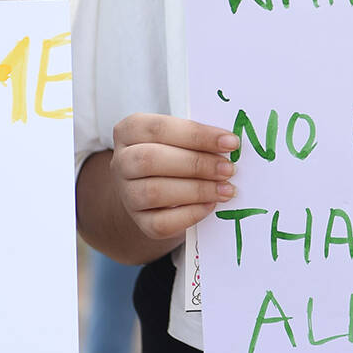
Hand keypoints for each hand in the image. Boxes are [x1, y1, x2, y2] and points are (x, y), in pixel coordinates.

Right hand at [111, 112, 239, 242]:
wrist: (157, 189)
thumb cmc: (176, 152)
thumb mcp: (182, 137)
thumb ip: (200, 137)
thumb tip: (230, 143)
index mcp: (130, 130)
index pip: (160, 129)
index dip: (197, 135)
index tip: (230, 142)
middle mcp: (121, 161)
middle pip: (151, 160)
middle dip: (196, 164)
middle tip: (229, 169)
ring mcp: (127, 194)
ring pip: (154, 193)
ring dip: (197, 191)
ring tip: (226, 189)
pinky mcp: (139, 222)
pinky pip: (160, 223)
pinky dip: (190, 214)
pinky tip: (211, 206)